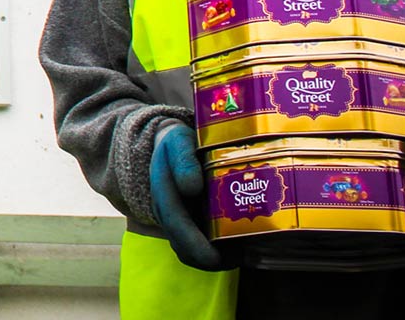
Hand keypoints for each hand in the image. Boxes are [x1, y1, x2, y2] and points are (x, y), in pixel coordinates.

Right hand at [151, 125, 232, 270]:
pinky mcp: (187, 222)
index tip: (215, 258)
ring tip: (241, 257)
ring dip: (213, 258)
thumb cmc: (177, 143)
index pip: (176, 225)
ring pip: (189, 250)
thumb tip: (191, 187)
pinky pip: (197, 244)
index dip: (194, 245)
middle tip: (238, 260)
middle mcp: (166, 212)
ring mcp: (176, 219)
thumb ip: (183, 161)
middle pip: (182, 246)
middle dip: (208, 259)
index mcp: (163, 194)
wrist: (169, 145)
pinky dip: (215, 251)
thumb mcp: (178, 142)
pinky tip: (236, 249)